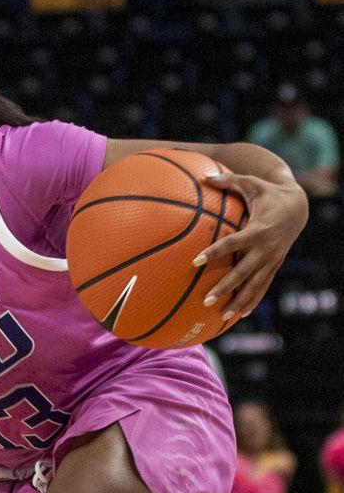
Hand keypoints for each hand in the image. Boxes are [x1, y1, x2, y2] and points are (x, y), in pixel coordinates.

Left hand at [194, 172, 308, 320]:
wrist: (298, 207)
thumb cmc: (268, 194)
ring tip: (221, 316)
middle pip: (242, 273)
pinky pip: (263, 287)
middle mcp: (265, 249)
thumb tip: (203, 176)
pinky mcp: (275, 267)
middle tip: (206, 300)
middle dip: (224, 287)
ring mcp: (271, 261)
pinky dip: (252, 301)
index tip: (195, 261)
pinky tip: (240, 315)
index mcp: (257, 230)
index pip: (232, 244)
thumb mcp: (250, 183)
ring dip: (238, 302)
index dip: (214, 253)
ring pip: (253, 286)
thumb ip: (227, 181)